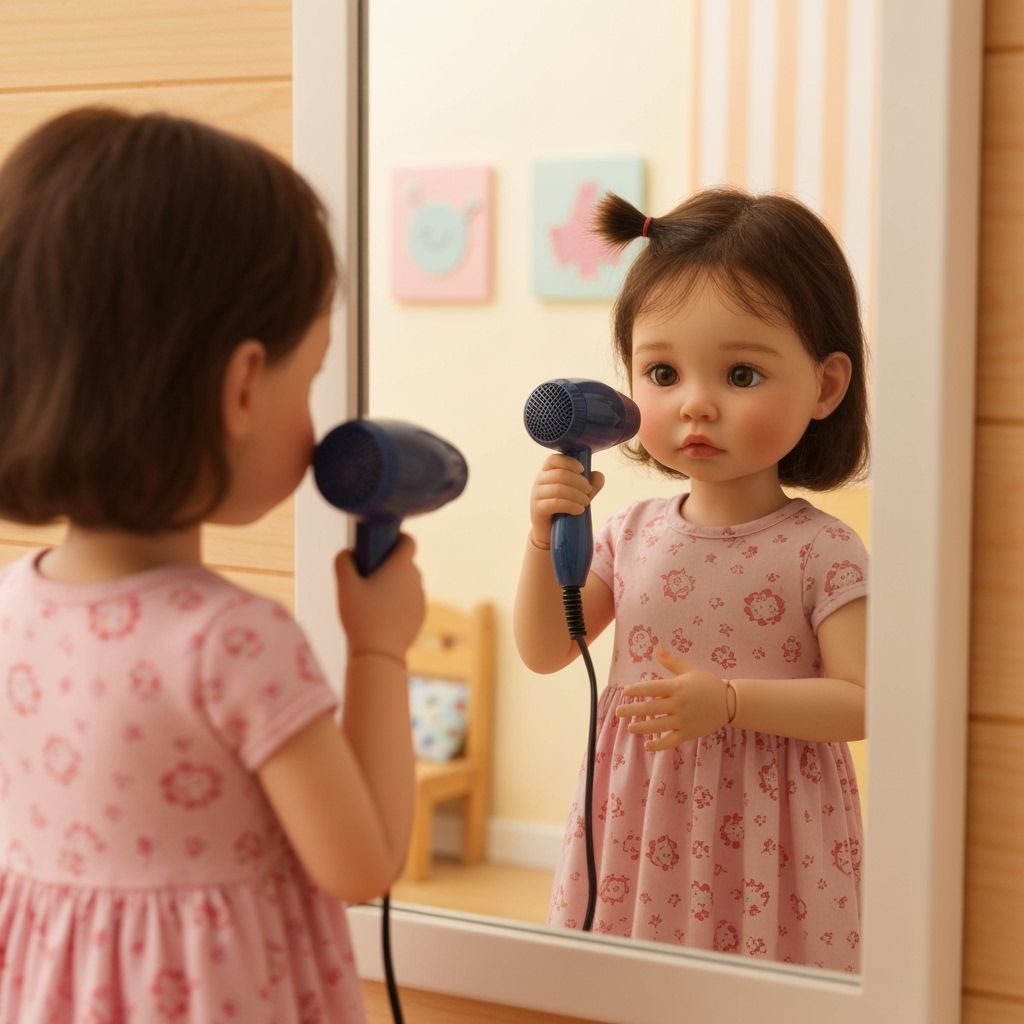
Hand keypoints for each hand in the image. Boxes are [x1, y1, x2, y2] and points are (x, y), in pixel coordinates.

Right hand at [334, 534, 424, 661]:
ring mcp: (421, 598)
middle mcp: (416, 579)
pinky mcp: (420, 615)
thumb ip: (343, 561)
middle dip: (390, 565)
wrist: (379, 653)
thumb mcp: (345, 586)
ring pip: (408, 582)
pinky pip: (410, 600)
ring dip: (395, 584)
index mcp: (402, 567)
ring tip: (373, 598)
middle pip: (405, 563)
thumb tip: (348, 552)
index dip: (397, 539)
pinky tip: (382, 614)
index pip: (409, 541)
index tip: (382, 545)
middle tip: (368, 576)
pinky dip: (399, 602)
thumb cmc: (361, 616)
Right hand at [529, 453, 604, 546]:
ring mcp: (536, 495)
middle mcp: (539, 481)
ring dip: (576, 495)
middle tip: (589, 490)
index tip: (583, 470)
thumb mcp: (580, 494)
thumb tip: (598, 475)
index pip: (554, 459)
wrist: (551, 532)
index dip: (569, 462)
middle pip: (559, 474)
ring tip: (586, 502)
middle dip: (578, 481)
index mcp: (547, 472)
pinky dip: (571, 505)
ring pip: (558, 489)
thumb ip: (591, 484)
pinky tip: (580, 510)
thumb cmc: (565, 508)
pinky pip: (555, 503)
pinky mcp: (537, 509)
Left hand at [615, 648, 729, 750]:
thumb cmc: (707, 684)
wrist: (729, 703)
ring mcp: (683, 721)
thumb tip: (656, 647)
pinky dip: (658, 745)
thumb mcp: (690, 669)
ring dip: (642, 727)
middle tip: (618, 712)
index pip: (652, 688)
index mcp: (677, 687)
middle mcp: (678, 704)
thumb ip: (671, 661)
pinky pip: (670, 741)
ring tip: (630, 728)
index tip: (625, 691)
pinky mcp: (688, 734)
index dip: (637, 690)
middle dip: (632, 710)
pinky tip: (647, 745)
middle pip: (650, 708)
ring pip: (658, 726)